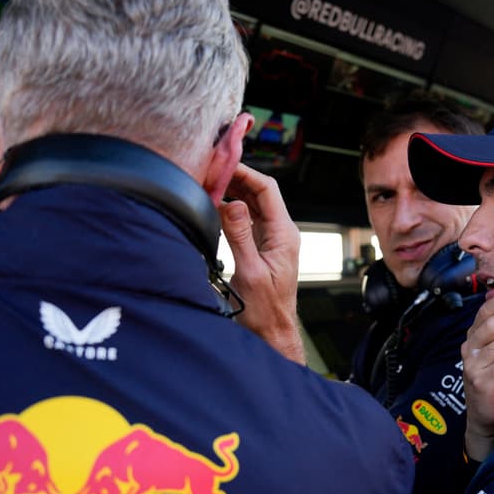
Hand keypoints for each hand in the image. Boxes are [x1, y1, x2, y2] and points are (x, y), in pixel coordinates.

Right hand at [220, 163, 303, 363]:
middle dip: (236, 177)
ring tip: (209, 180)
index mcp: (284, 234)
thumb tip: (232, 204)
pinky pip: (247, 217)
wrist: (271, 332)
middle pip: (260, 192)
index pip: (267, 189)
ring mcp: (271, 238)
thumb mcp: (249, 272)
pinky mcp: (261, 246)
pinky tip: (214, 203)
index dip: (245, 172)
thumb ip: (240, 236)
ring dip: (232, 190)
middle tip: (210, 167)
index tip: (224, 162)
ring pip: (253, 203)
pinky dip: (231, 206)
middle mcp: (281, 232)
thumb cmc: (264, 310)